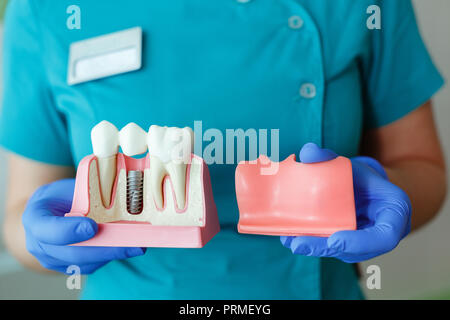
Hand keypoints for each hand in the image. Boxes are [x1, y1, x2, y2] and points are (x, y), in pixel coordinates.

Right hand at [22, 179, 144, 273]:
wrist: (50, 211)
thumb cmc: (62, 196)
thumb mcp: (69, 186)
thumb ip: (87, 193)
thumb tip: (121, 192)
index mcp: (35, 218)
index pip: (48, 229)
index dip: (70, 231)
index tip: (92, 226)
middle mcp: (39, 244)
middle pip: (71, 253)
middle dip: (104, 248)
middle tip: (130, 242)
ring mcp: (54, 259)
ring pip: (85, 263)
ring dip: (114, 254)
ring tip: (138, 244)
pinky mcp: (70, 267)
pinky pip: (93, 265)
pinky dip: (112, 256)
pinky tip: (130, 247)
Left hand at [280, 143, 410, 262]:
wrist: (363, 186)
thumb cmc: (359, 176)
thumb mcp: (348, 163)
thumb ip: (328, 157)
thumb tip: (307, 152)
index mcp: (394, 210)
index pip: (385, 236)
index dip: (361, 242)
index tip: (334, 240)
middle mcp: (384, 232)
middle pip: (358, 250)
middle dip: (327, 248)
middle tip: (299, 244)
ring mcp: (368, 242)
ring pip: (343, 252)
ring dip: (316, 249)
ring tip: (292, 242)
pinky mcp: (352, 246)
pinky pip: (334, 249)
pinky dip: (314, 245)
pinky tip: (291, 239)